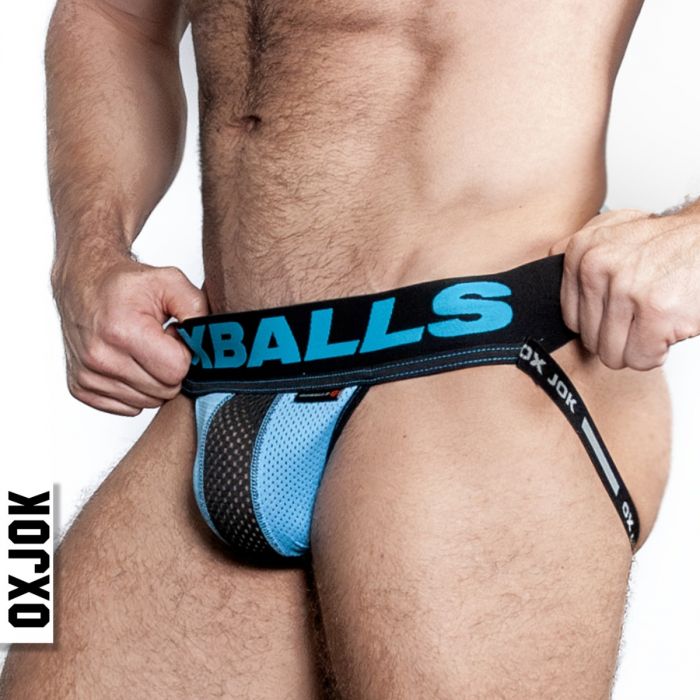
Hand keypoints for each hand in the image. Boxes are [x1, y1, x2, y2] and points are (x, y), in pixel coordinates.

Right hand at [52, 253, 208, 414]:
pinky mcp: (82, 388)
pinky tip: (130, 363)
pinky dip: (135, 389)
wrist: (83, 283)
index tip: (172, 336)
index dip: (183, 354)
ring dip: (154, 380)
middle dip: (170, 368)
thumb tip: (213, 342)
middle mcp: (101, 357)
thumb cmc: (126, 284)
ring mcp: (88, 376)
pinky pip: (129, 407)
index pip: (176, 371)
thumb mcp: (170, 282)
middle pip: (165, 390)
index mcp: (123, 331)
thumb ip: (197, 310)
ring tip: (143, 350)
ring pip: (149, 402)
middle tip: (159, 343)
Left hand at [548, 208, 699, 369]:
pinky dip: (658, 353)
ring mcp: (625, 288)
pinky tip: (668, 329)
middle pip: (590, 339)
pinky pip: (641, 358)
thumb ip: (576, 253)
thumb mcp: (612, 230)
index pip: (569, 318)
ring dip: (638, 348)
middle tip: (643, 316)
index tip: (619, 311)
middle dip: (619, 337)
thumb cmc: (667, 244)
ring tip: (655, 321)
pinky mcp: (655, 311)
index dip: (599, 323)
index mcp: (581, 250)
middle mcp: (596, 266)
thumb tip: (545, 281)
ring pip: (612, 354)